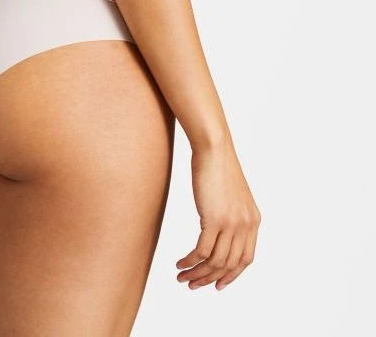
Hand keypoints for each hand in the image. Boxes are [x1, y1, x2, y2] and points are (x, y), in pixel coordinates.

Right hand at [176, 140, 260, 290]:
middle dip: (209, 278)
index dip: (231, 275)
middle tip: (193, 284)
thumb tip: (216, 229)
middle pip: (228, 264)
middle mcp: (245, 225)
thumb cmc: (218, 166)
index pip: (245, 259)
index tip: (216, 284)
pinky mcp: (214, 219)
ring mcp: (231, 224)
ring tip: (182, 276)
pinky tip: (180, 262)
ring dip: (197, 273)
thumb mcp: (232, 195)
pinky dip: (190, 261)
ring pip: (215, 261)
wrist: (214, 148)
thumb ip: (231, 214)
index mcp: (253, 221)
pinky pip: (202, 251)